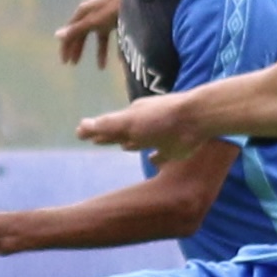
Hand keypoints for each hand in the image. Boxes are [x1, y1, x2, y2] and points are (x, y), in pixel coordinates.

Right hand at [56, 0, 124, 68]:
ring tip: (101, 68)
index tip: (65, 62)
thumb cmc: (112, 8)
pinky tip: (119, 60)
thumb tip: (56, 35)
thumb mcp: (93, 21)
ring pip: (100, 38)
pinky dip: (115, 49)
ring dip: (99, 52)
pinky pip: (115, 38)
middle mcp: (94, 15)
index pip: (70, 32)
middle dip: (78, 49)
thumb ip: (77, 29)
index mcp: (84, 13)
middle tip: (75, 64)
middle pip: (83, 34)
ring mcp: (107, 18)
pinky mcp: (119, 20)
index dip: (66, 47)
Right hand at [78, 93, 203, 162]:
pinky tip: (153, 159)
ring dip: (132, 144)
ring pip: (142, 140)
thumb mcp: (129, 123)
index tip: (81, 133)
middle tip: (96, 140)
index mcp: (132, 118)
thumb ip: (107, 126)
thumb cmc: (161, 120)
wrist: (196, 117)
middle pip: (123, 132)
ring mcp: (160, 136)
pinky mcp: (175, 148)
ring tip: (124, 147)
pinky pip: (163, 154)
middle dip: (111, 137)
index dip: (96, 131)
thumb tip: (80, 127)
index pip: (109, 125)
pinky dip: (157, 157)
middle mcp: (144, 126)